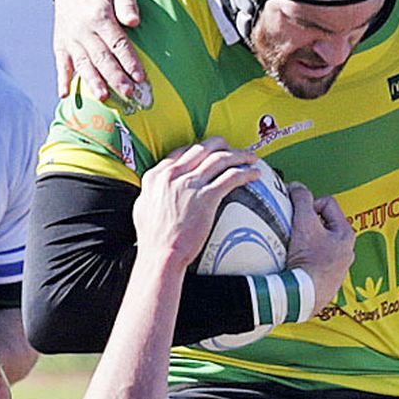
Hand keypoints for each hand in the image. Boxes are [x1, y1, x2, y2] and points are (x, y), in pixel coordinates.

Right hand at [55, 0, 149, 104]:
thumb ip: (128, 2)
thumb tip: (134, 21)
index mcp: (100, 16)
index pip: (117, 42)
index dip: (129, 60)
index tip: (140, 77)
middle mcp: (84, 31)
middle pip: (101, 57)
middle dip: (115, 76)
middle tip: (129, 92)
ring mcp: (71, 41)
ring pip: (83, 64)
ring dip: (93, 82)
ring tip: (103, 97)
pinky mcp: (61, 48)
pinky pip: (61, 66)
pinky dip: (62, 81)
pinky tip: (64, 95)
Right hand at [132, 138, 258, 274]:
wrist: (161, 254)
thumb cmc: (152, 240)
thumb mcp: (143, 209)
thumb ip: (152, 195)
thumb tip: (157, 194)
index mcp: (156, 176)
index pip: (180, 153)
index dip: (197, 149)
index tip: (207, 151)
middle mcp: (173, 175)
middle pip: (201, 149)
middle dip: (219, 144)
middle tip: (230, 148)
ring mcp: (190, 184)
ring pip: (219, 159)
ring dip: (238, 155)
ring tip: (250, 157)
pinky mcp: (206, 196)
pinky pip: (231, 177)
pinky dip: (245, 172)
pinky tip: (255, 174)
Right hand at [285, 181, 354, 309]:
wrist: (303, 296)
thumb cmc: (308, 260)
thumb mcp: (304, 222)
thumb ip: (301, 199)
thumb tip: (297, 187)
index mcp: (346, 234)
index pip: (327, 203)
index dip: (309, 204)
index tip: (297, 215)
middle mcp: (346, 251)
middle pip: (323, 224)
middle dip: (307, 224)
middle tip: (294, 231)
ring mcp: (338, 268)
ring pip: (318, 244)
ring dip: (305, 243)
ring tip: (294, 249)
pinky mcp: (327, 282)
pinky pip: (314, 263)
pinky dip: (304, 260)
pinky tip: (296, 264)